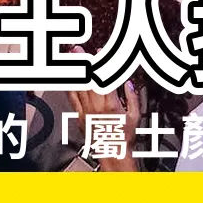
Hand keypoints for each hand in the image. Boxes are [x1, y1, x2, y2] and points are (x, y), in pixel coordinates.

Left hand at [66, 47, 141, 170]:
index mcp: (111, 105)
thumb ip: (132, 97)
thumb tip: (128, 82)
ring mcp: (86, 111)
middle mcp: (96, 107)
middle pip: (87, 80)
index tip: (99, 52)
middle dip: (82, 63)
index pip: (105, 79)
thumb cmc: (125, 136)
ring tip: (69, 59)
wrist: (112, 153)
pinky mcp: (80, 117)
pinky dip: (69, 88)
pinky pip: (72, 100)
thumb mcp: (136, 116)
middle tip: (77, 50)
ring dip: (74, 72)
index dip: (101, 64)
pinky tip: (67, 80)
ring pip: (78, 88)